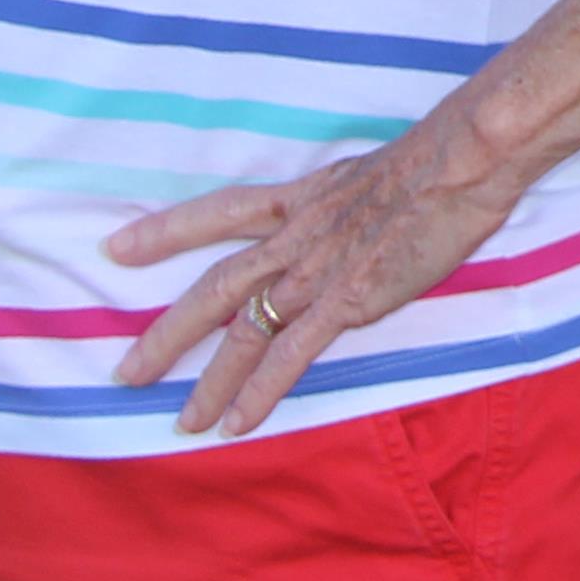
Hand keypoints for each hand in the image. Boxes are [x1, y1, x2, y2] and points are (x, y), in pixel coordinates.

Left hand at [103, 116, 542, 438]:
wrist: (462, 160)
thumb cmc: (438, 157)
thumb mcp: (374, 171)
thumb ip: (351, 201)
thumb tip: (357, 213)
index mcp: (302, 200)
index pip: (220, 214)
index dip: (166, 232)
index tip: (118, 249)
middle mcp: (296, 237)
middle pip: (215, 287)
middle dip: (167, 333)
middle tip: (126, 371)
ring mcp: (317, 271)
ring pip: (244, 330)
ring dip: (209, 380)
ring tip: (183, 421)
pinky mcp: (346, 301)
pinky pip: (291, 355)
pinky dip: (260, 391)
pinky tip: (238, 423)